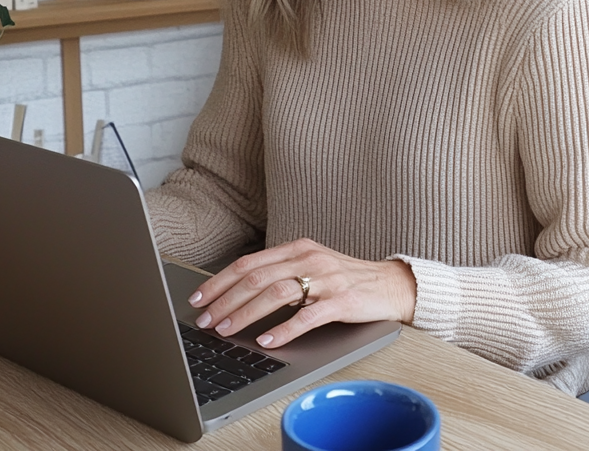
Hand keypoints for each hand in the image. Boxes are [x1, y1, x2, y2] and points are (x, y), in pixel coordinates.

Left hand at [187, 238, 416, 349]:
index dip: (220, 281)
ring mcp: (325, 279)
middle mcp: (308, 258)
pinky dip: (284, 329)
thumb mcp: (311, 266)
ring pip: (276, 293)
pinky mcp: (341, 301)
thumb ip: (281, 273)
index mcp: (297, 248)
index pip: (249, 263)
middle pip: (257, 277)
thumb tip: (238, 293)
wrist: (390, 284)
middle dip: (225, 300)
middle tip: (205, 320)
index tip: (199, 299)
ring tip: (227, 331)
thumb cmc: (345, 279)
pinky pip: (308, 315)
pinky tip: (268, 340)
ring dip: (246, 314)